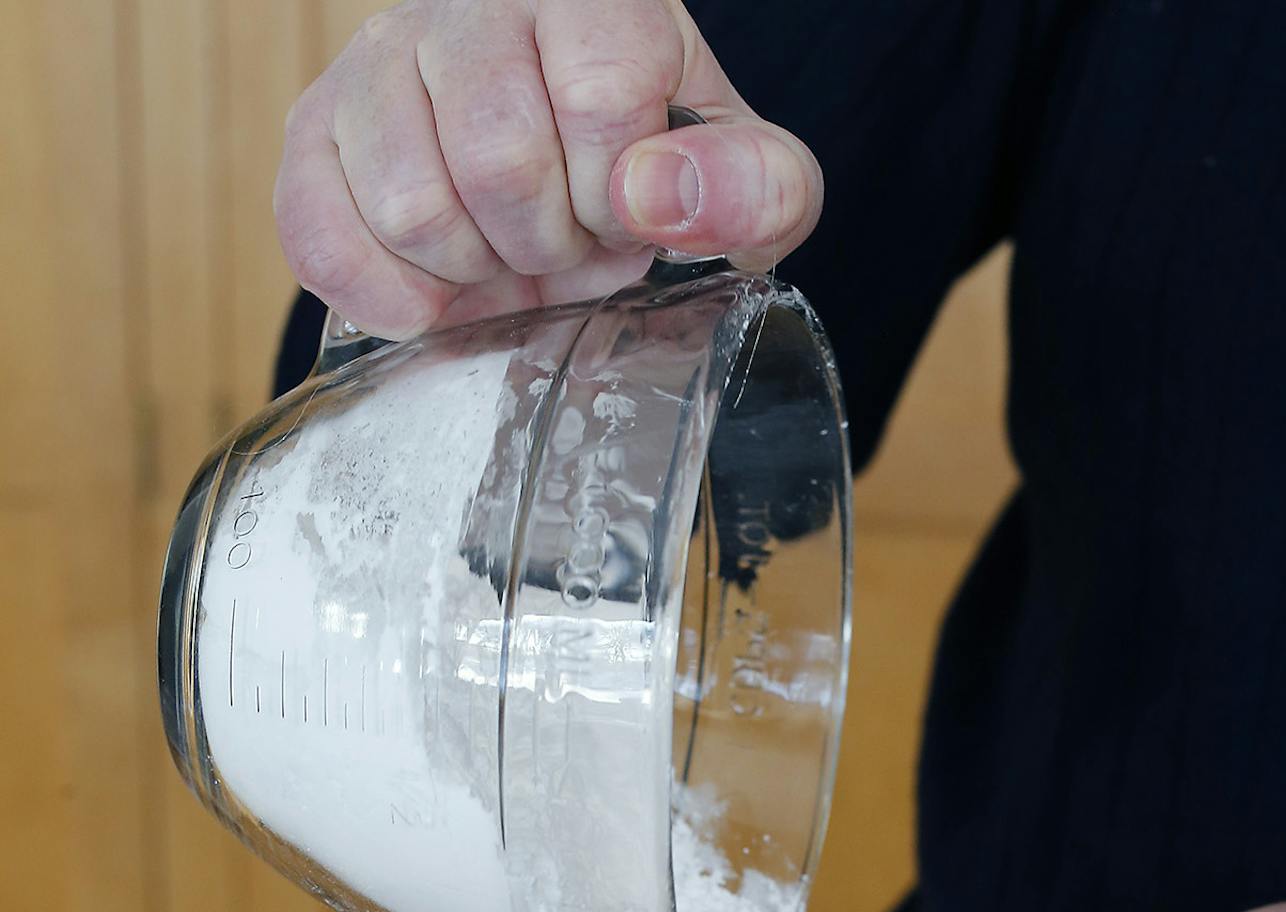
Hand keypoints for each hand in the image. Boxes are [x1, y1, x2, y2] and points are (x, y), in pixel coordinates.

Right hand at [275, 0, 822, 336]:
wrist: (564, 183)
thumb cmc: (648, 174)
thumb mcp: (740, 180)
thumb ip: (754, 186)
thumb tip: (661, 195)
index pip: (599, 90)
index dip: (616, 191)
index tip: (622, 209)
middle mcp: (469, 4)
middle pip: (496, 157)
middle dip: (545, 242)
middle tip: (563, 242)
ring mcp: (379, 63)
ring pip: (410, 204)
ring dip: (470, 269)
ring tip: (503, 252)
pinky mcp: (316, 133)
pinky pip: (319, 233)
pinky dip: (384, 293)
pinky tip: (435, 294)